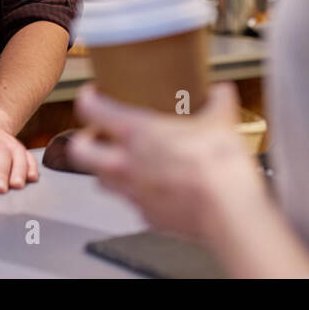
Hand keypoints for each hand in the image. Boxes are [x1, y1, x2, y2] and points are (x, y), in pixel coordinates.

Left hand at [0, 111, 38, 193]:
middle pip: (0, 155)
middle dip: (1, 173)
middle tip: (0, 191)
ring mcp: (8, 144)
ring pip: (17, 155)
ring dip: (19, 170)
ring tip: (17, 187)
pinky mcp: (19, 149)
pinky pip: (28, 156)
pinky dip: (32, 167)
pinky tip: (32, 179)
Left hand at [67, 82, 269, 243]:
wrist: (228, 210)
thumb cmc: (218, 165)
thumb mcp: (221, 120)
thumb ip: (217, 100)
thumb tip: (220, 92)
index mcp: (136, 133)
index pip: (92, 110)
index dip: (86, 99)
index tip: (91, 95)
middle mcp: (125, 164)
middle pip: (80, 152)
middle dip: (82, 141)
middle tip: (96, 135)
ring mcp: (133, 193)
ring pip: (101, 181)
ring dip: (105, 169)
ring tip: (123, 162)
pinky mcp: (148, 217)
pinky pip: (132, 203)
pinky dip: (138, 194)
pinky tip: (155, 187)